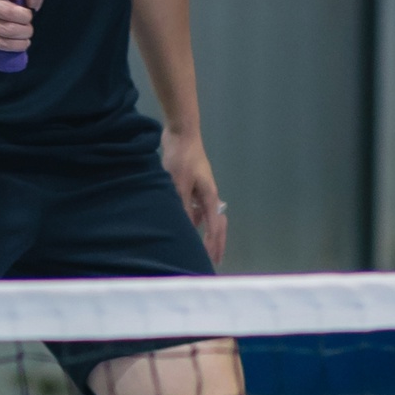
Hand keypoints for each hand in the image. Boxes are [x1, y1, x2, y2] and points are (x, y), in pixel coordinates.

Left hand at [161, 126, 226, 266]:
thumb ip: (181, 206)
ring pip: (203, 217)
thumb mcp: (178, 184)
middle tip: (212, 260)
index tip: (210, 260)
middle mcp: (208, 196)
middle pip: (216, 224)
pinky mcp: (191, 185)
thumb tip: (182, 227)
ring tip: (194, 248)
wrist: (181, 133)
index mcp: (209, 197)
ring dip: (201, 232)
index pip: (215, 227)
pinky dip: (190, 219)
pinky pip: (193, 208)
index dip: (213, 244)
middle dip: (215, 243)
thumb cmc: (181, 158)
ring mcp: (200, 190)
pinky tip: (181, 226)